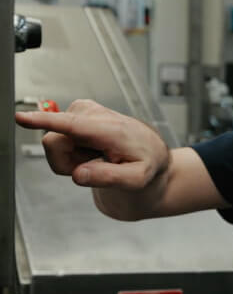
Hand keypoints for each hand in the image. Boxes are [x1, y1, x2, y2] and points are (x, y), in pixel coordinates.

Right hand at [15, 99, 168, 189]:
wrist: (150, 152)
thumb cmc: (146, 163)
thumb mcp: (136, 179)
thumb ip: (109, 177)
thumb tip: (78, 175)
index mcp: (109, 129)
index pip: (72, 124)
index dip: (44, 121)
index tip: (20, 117)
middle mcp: (91, 114)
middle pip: (54, 145)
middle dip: (68, 163)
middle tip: (97, 165)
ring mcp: (81, 113)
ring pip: (54, 146)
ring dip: (73, 160)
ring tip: (98, 158)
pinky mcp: (74, 116)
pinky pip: (57, 143)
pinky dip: (73, 155)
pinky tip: (93, 152)